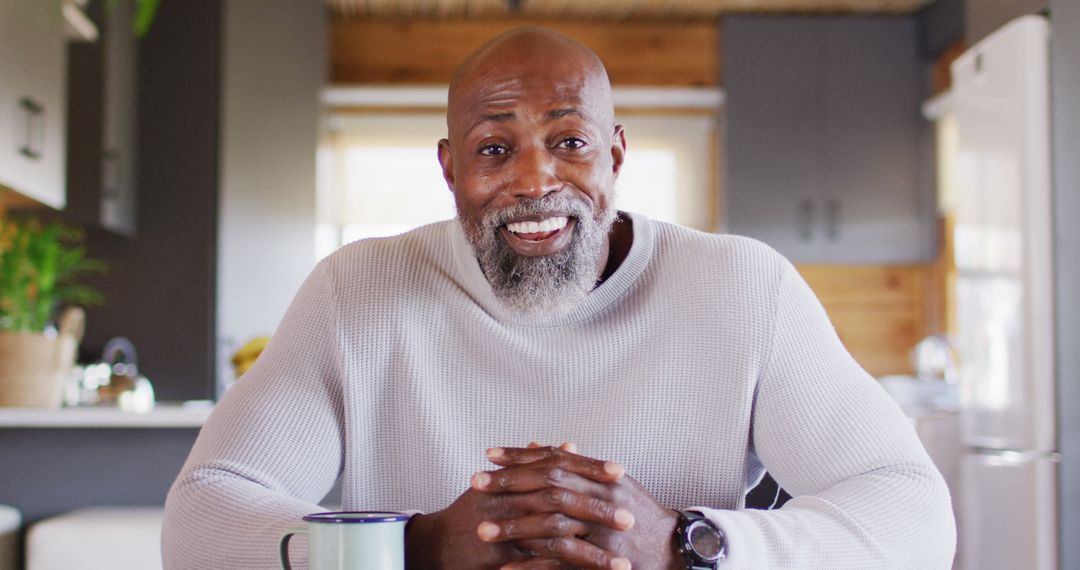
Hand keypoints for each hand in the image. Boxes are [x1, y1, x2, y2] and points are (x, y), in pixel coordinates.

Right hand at [404, 443, 633, 569]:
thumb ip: (537, 463)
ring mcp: (504, 528)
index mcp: (513, 477)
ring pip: (555, 535)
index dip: (589, 468)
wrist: (436, 546)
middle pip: (560, 497)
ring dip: (592, 551)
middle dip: (597, 508)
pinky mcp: (503, 557)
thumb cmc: (472, 511)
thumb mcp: (501, 483)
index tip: (620, 472)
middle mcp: (508, 498)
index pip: (558, 466)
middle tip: (629, 518)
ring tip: (623, 561)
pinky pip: (542, 564)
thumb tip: (570, 443)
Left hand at [478, 445, 680, 569]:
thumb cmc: (640, 515)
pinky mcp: (604, 561)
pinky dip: (534, 567)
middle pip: (549, 486)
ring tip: (482, 531)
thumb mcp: (615, 486)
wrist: (674, 550)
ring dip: (514, 528)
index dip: (521, 456)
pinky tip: (508, 569)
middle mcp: (603, 499)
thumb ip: (585, 469)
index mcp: (603, 478)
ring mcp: (604, 531)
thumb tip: (557, 447)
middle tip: (475, 484)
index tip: (489, 454)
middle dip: (509, 485)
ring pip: (551, 525)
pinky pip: (563, 564)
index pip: (555, 460)